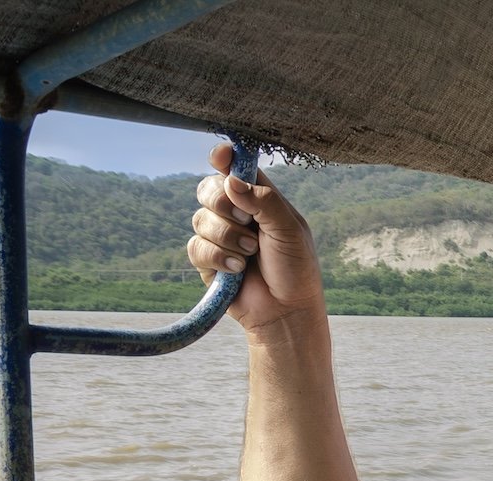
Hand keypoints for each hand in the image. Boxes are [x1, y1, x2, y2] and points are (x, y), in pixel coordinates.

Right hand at [186, 143, 324, 335]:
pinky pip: (197, 247)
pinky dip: (218, 258)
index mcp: (259, 199)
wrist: (287, 311)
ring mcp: (220, 236)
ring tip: (251, 254)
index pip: (235, 169)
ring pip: (200, 219)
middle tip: (246, 221)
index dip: (223, 159)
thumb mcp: (289, 230)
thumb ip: (264, 201)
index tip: (219, 157)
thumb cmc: (296, 269)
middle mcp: (236, 213)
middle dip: (222, 203)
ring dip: (227, 237)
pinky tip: (237, 270)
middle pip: (208, 189)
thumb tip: (231, 180)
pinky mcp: (207, 260)